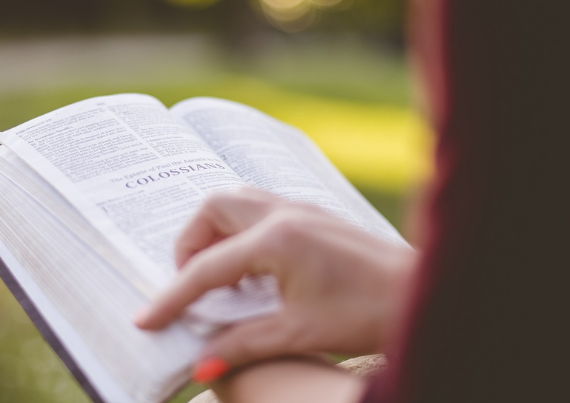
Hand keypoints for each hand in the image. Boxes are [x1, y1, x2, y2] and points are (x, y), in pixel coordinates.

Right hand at [134, 188, 415, 375]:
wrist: (423, 294)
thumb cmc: (369, 313)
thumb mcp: (299, 333)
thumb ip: (242, 345)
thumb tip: (201, 366)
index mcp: (276, 240)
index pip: (206, 267)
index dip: (171, 297)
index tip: (146, 320)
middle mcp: (284, 213)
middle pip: (212, 209)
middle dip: (190, 244)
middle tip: (191, 287)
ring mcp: (301, 209)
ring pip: (237, 202)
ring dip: (215, 233)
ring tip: (219, 278)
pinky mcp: (314, 216)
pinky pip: (260, 210)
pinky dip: (241, 233)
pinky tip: (253, 272)